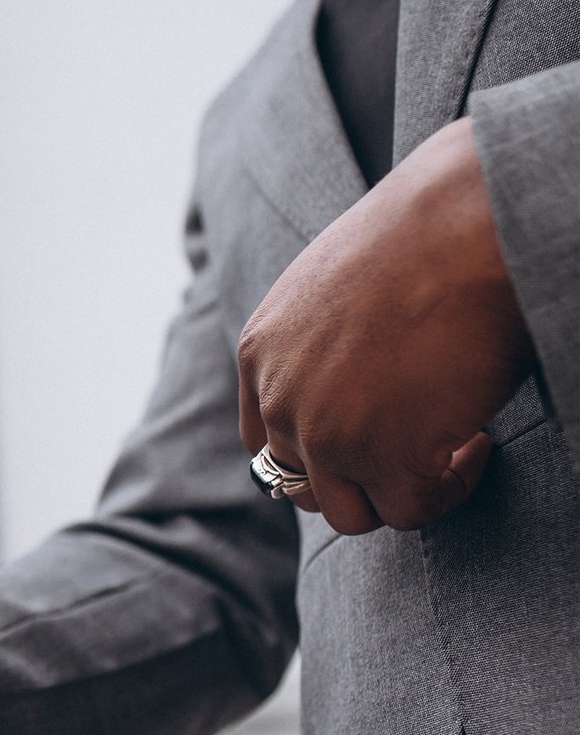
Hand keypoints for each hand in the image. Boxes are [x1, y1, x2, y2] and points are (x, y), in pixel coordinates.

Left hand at [237, 117, 533, 533]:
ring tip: (448, 449)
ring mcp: (325, 434)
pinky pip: (409, 511)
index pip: (266, 441)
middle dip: (360, 475)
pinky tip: (475, 442)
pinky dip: (446, 490)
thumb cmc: (420, 238)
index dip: (318, 453)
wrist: (467, 224)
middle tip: (417, 444)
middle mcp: (279, 398)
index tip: (371, 436)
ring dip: (398, 492)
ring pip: (347, 511)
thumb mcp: (331, 288)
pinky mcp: (382, 456)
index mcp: (258, 353)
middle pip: (302, 483)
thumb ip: (316, 345)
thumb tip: (351, 385)